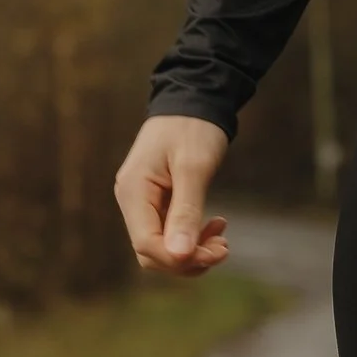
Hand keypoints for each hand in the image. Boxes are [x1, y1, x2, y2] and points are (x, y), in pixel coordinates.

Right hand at [114, 113, 231, 273]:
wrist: (193, 98)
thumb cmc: (194, 127)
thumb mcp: (194, 168)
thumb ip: (186, 212)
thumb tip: (181, 256)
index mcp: (133, 192)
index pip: (146, 245)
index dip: (180, 258)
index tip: (217, 251)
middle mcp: (132, 200)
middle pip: (152, 252)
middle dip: (188, 258)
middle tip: (223, 247)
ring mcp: (142, 202)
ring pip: (162, 247)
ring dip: (192, 251)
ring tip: (222, 240)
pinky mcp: (157, 202)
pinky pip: (170, 232)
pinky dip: (192, 237)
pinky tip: (215, 226)